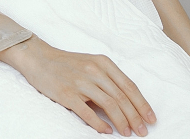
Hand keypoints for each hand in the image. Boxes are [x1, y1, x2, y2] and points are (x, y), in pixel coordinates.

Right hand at [5, 37, 155, 135]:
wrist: (38, 58)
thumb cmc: (67, 64)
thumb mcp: (91, 64)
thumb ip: (108, 79)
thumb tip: (126, 103)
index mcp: (103, 63)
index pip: (129, 86)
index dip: (142, 104)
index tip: (151, 118)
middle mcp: (94, 71)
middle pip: (122, 97)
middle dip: (135, 117)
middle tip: (143, 131)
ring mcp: (80, 82)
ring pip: (109, 105)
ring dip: (122, 122)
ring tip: (128, 133)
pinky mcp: (67, 93)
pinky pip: (87, 112)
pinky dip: (99, 124)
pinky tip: (107, 131)